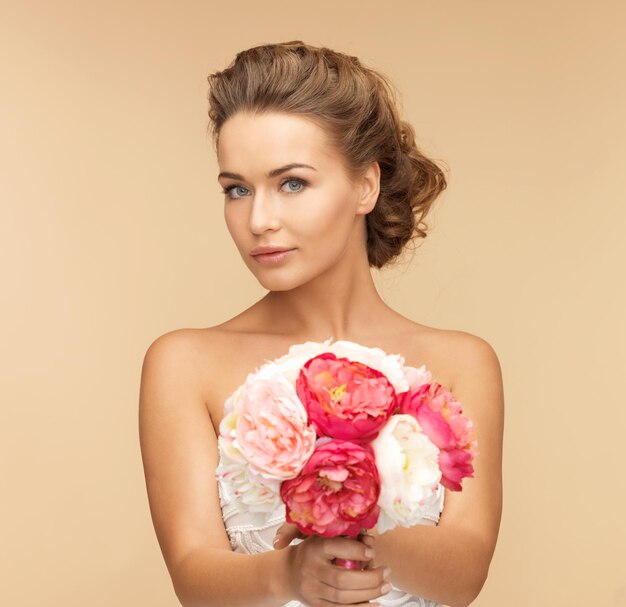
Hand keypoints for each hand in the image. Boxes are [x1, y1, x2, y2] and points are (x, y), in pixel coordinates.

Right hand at [273, 523, 390, 606]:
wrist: (289, 573)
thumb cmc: (314, 551)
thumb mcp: (324, 538)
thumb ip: (346, 538)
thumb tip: (371, 541)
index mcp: (314, 547)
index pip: (337, 548)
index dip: (357, 551)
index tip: (373, 552)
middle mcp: (310, 569)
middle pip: (342, 578)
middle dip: (370, 578)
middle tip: (386, 572)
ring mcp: (312, 589)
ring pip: (343, 597)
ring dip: (369, 593)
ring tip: (386, 586)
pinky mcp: (315, 605)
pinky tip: (375, 603)